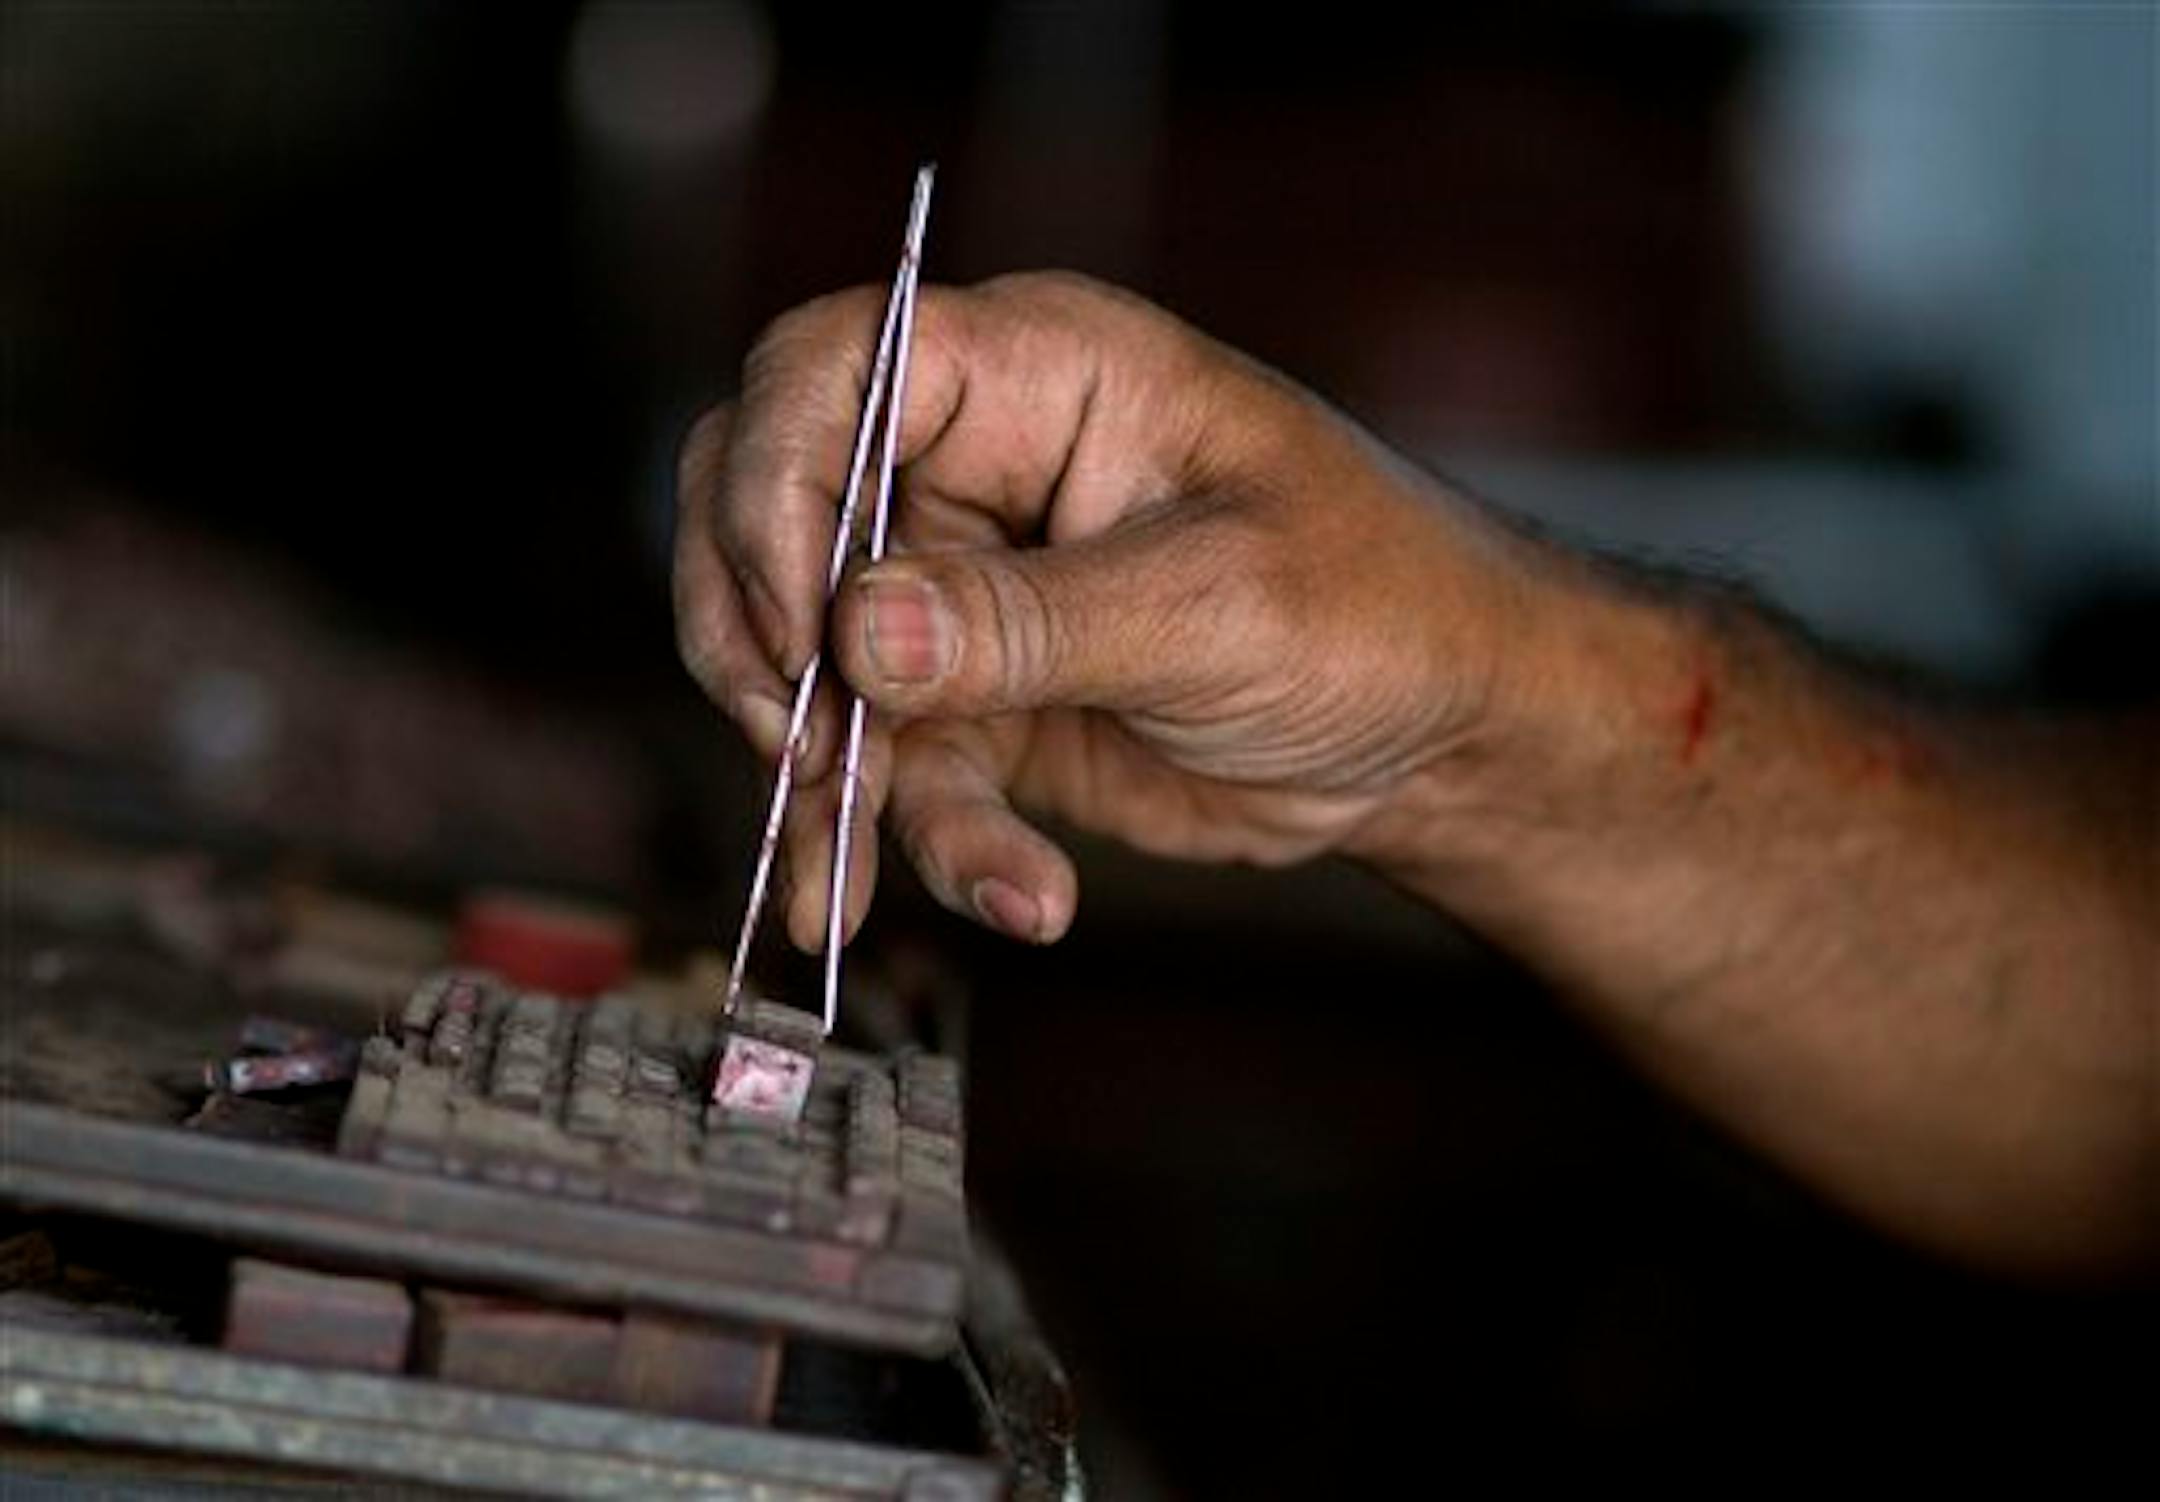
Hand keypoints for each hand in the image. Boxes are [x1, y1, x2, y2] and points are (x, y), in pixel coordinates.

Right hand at [676, 272, 1522, 948]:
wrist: (1438, 735)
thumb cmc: (1378, 606)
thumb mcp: (1218, 603)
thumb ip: (1032, 619)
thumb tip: (858, 633)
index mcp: (1037, 375)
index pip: (829, 371)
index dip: (777, 485)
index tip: (805, 629)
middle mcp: (975, 469)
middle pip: (769, 511)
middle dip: (757, 639)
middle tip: (797, 751)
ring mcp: (965, 591)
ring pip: (811, 668)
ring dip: (822, 783)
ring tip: (851, 885)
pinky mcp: (979, 705)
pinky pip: (898, 772)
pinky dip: (923, 847)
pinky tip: (1018, 900)